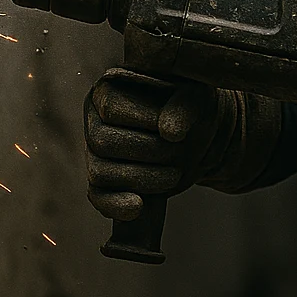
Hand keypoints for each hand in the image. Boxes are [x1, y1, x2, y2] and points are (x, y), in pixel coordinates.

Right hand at [84, 69, 279, 221]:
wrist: (200, 136)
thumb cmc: (193, 109)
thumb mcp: (197, 99)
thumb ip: (184, 107)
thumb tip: (169, 132)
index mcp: (109, 89)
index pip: (111, 108)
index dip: (141, 120)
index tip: (171, 129)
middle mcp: (96, 120)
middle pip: (103, 142)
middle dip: (146, 151)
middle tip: (178, 152)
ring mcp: (96, 153)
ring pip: (101, 172)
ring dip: (141, 178)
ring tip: (173, 174)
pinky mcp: (105, 183)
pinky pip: (98, 198)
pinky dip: (116, 205)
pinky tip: (138, 207)